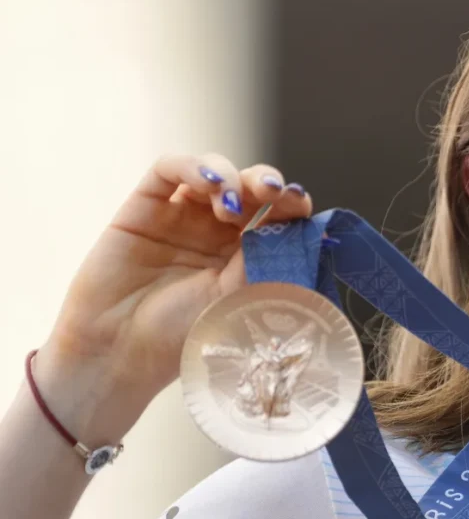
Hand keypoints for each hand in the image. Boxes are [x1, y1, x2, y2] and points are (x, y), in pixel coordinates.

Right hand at [34, 154, 313, 440]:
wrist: (120, 352)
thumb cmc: (183, 335)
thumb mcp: (238, 298)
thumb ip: (264, 258)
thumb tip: (296, 226)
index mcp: (246, 254)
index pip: (277, 214)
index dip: (290, 202)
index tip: (298, 202)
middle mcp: (216, 232)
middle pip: (249, 187)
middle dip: (264, 182)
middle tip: (270, 192)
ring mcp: (181, 216)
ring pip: (213, 171)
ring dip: (230, 177)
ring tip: (229, 206)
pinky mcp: (145, 206)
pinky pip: (169, 170)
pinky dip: (192, 166)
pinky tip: (206, 183)